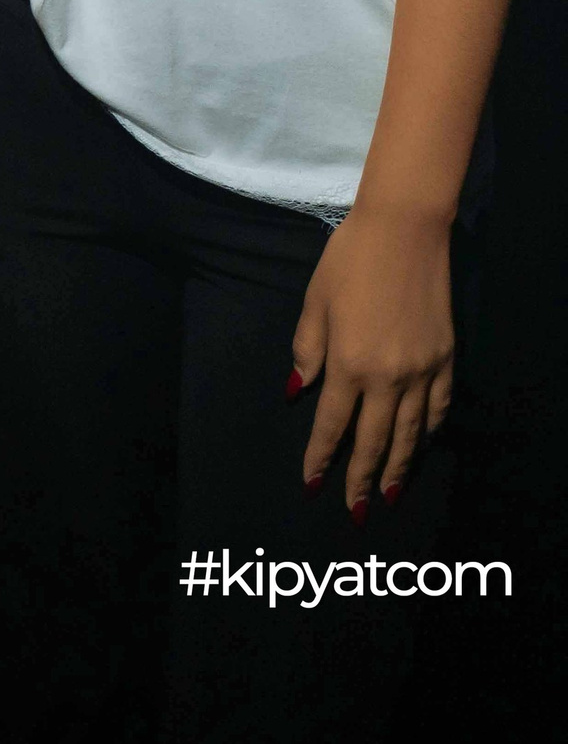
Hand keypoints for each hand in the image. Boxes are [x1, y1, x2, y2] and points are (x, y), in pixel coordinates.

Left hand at [292, 205, 454, 515]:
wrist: (404, 231)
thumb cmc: (349, 259)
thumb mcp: (316, 301)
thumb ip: (307, 350)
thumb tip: (297, 391)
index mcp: (348, 363)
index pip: (332, 425)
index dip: (321, 458)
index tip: (313, 484)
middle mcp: (387, 377)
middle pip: (373, 442)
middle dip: (361, 480)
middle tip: (355, 513)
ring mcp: (421, 371)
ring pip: (409, 435)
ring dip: (398, 469)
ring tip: (388, 496)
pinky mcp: (445, 360)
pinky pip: (437, 408)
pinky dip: (429, 432)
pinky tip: (421, 445)